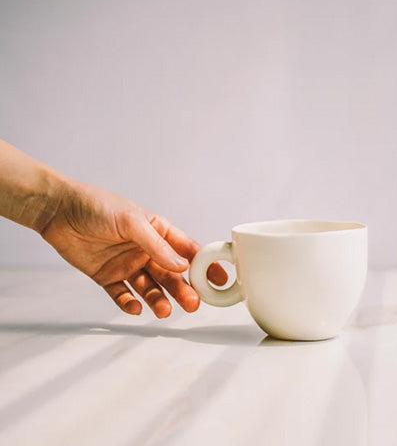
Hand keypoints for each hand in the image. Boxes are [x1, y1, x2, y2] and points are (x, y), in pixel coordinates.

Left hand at [41, 181, 226, 316]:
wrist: (59, 210)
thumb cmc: (97, 205)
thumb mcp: (131, 221)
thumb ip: (157, 245)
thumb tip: (183, 265)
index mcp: (157, 231)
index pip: (186, 250)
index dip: (204, 265)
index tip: (219, 280)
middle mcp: (145, 250)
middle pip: (170, 274)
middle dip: (183, 289)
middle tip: (193, 303)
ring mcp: (127, 264)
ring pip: (150, 287)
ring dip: (159, 299)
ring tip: (164, 310)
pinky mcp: (107, 276)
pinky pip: (122, 295)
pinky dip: (129, 304)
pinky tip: (135, 308)